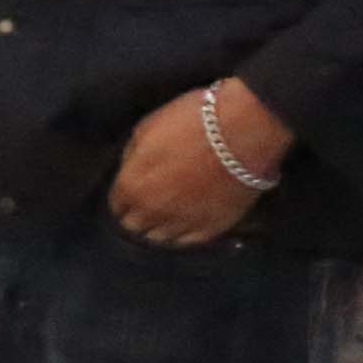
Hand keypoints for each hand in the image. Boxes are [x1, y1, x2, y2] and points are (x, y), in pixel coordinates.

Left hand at [110, 78, 288, 246]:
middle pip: (134, 227)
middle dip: (138, 216)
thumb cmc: (193, 120)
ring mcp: (183, 222)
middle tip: (149, 205)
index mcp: (131, 186)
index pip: (116, 206)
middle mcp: (152, 211)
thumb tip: (130, 171)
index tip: (132, 194)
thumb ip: (132, 157)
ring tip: (168, 215)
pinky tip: (187, 223)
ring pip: (160, 239)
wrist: (245, 127)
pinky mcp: (213, 227)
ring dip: (160, 228)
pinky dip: (185, 234)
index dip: (124, 199)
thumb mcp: (147, 128)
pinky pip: (190, 242)